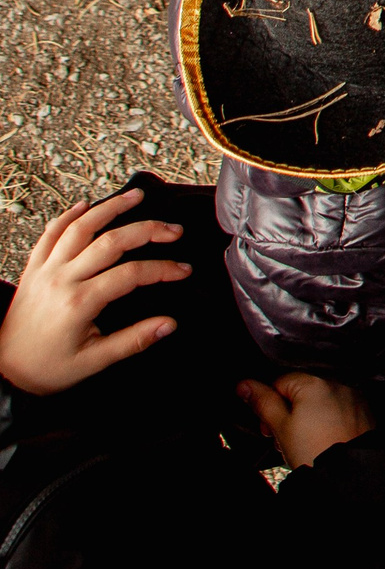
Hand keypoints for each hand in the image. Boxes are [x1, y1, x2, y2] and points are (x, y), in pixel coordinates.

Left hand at [0, 190, 186, 394]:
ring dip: (110, 208)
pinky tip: (84, 205)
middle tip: (173, 229)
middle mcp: (61, 280)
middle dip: (147, 230)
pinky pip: (49, 235)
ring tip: (135, 196)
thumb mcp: (94, 361)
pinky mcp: (32, 270)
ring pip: (80, 227)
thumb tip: (169, 324)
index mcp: (79, 303)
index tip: (183, 271)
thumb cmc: (47, 369)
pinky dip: (67, 216)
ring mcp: (44, 271)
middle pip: (110, 242)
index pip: (132, 275)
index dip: (163, 269)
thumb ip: (134, 340)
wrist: (4, 372)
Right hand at [239, 371, 373, 468]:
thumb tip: (245, 385)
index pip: (279, 383)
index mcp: (314, 383)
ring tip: (303, 443)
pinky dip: (327, 422)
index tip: (268, 426)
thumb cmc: (314, 450)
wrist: (348, 471)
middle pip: (300, 393)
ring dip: (306, 419)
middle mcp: (336, 384)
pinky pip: (338, 411)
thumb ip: (263, 403)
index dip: (268, 405)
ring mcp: (352, 398)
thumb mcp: (280, 427)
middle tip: (283, 438)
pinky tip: (322, 440)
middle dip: (287, 414)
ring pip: (319, 403)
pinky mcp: (362, 411)